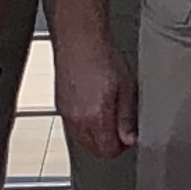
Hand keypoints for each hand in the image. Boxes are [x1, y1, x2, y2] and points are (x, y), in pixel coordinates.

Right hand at [54, 33, 136, 160]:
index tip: (129, 137)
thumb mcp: (126, 88)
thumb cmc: (102, 56)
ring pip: (82, 140)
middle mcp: (77, 119)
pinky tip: (94, 109)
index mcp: (96, 117)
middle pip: (93, 149)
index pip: (108, 151)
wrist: (79, 38)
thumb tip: (129, 138)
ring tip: (109, 117)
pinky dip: (85, 125)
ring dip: (96, 136)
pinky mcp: (60, 104)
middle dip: (108, 144)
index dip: (122, 147)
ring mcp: (66, 112)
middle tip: (121, 130)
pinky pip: (73, 126)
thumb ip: (127, 118)